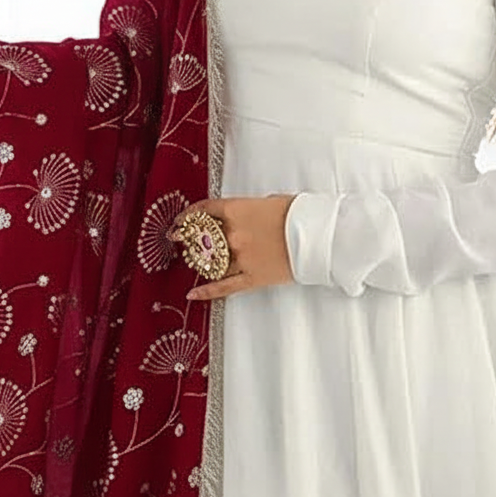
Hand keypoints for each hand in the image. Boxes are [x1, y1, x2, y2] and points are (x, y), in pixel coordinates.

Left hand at [167, 194, 297, 301]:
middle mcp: (234, 234)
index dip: (189, 215)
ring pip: (212, 262)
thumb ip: (251, 210)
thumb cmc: (298, 213)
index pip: (204, 211)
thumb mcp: (271, 202)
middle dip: (189, 239)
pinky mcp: (252, 278)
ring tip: (191, 261)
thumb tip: (246, 215)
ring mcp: (242, 258)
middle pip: (203, 237)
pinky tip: (193, 294)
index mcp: (237, 210)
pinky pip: (224, 286)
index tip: (181, 220)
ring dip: (201, 262)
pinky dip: (207, 291)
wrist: (318, 235)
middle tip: (177, 239)